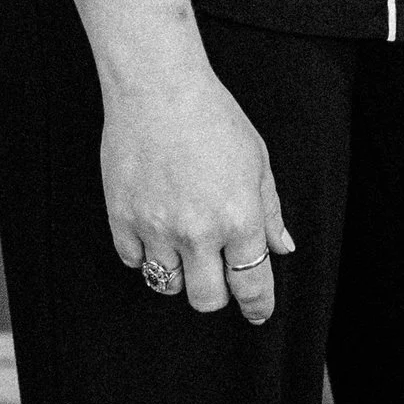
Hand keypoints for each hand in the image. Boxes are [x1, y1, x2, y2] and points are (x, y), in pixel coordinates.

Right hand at [102, 64, 294, 324]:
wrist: (158, 89)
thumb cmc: (213, 118)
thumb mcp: (258, 161)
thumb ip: (270, 211)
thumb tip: (281, 247)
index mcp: (239, 219)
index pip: (252, 284)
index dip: (258, 306)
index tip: (258, 314)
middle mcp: (198, 232)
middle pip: (206, 299)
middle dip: (216, 296)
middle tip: (217, 279)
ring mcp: (156, 228)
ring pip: (166, 285)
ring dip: (178, 275)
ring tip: (183, 251)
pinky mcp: (121, 219)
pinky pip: (132, 261)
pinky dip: (144, 255)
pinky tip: (154, 233)